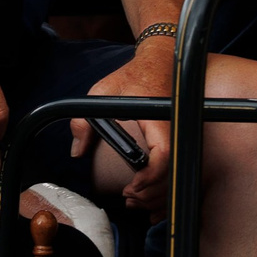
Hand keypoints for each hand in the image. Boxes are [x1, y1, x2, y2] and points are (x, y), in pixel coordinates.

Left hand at [76, 43, 174, 207]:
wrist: (160, 61)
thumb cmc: (133, 75)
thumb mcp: (102, 92)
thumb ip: (84, 120)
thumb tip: (77, 150)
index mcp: (157, 117)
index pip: (165, 153)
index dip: (151, 175)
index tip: (132, 185)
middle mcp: (174, 128)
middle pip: (172, 172)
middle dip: (151, 192)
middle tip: (128, 195)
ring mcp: (179, 134)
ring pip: (177, 174)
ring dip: (158, 192)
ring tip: (134, 195)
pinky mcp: (180, 139)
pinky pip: (178, 168)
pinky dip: (164, 184)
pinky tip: (148, 190)